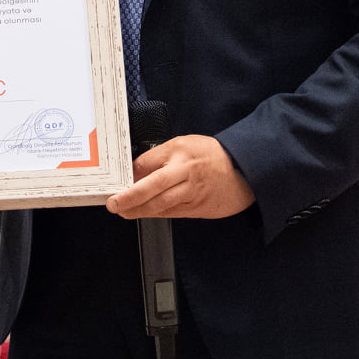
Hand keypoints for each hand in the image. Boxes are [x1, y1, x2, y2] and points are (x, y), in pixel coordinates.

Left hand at [105, 135, 253, 219]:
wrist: (244, 170)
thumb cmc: (211, 155)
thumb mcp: (184, 144)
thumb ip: (160, 156)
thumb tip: (135, 171)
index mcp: (180, 150)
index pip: (148, 162)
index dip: (129, 173)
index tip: (115, 181)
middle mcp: (186, 170)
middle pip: (153, 185)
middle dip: (130, 196)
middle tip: (114, 203)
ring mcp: (193, 192)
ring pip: (161, 204)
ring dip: (139, 210)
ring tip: (124, 211)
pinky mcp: (198, 208)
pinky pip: (172, 212)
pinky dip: (156, 214)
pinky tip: (144, 214)